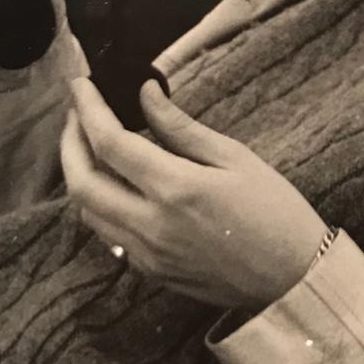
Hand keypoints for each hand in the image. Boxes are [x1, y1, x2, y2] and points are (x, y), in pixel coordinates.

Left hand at [61, 76, 327, 309]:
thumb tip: (144, 93)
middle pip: (82, 182)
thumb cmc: (276, 211)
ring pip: (88, 212)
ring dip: (79, 174)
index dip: (87, 109)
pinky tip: (115, 184)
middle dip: (69, 142)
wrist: (294, 278)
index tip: (80, 85)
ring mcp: (148, 254)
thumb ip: (181, 128)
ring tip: (89, 144)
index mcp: (176, 189)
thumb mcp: (235, 158)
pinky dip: (100, 203)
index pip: (109, 143)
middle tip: (76, 115)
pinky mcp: (152, 272)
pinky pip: (109, 234)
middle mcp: (152, 225)